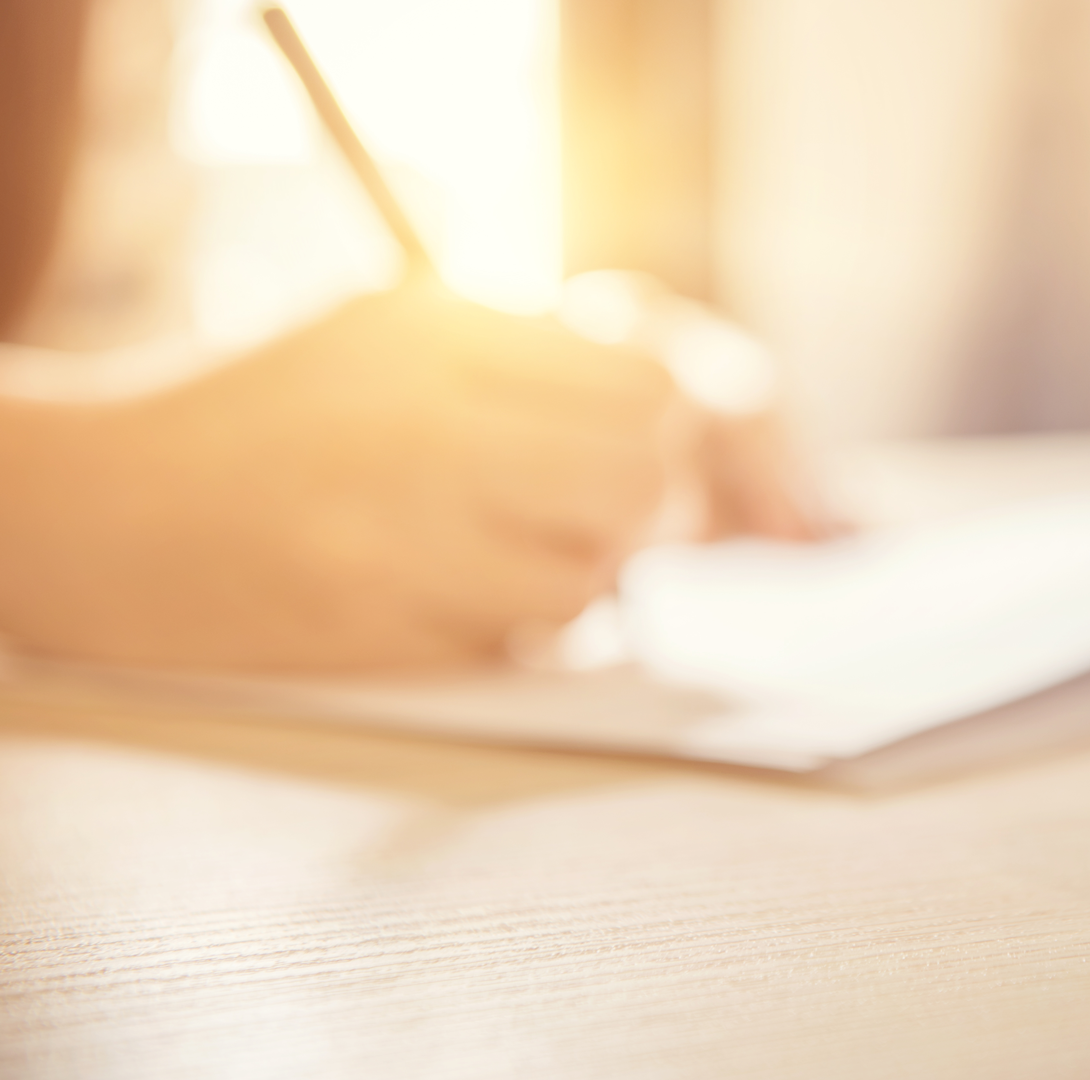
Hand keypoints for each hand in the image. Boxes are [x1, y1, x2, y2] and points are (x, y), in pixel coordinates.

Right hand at [0, 281, 674, 670]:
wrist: (103, 510)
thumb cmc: (264, 416)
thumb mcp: (387, 329)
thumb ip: (522, 349)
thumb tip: (678, 404)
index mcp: (438, 329)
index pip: (642, 376)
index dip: (670, 422)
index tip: (648, 443)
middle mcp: (427, 417)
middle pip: (641, 469)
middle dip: (651, 501)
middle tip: (607, 510)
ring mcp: (402, 523)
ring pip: (598, 564)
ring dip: (591, 571)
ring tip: (532, 551)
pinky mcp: (376, 617)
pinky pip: (525, 633)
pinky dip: (531, 625)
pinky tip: (482, 597)